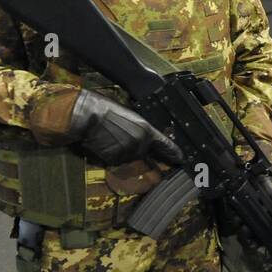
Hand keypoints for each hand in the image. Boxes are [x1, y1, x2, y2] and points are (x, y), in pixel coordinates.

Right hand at [66, 89, 183, 167]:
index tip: (181, 159)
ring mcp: (127, 153)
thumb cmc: (108, 110)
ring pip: (131, 158)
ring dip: (126, 152)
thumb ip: (144, 128)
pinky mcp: (114, 159)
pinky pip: (118, 161)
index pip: (165, 145)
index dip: (174, 153)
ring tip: (113, 137)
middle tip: (124, 138)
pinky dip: (114, 155)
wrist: (90, 116)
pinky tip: (107, 142)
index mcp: (146, 130)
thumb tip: (151, 138)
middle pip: (146, 154)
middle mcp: (140, 144)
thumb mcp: (132, 115)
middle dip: (139, 150)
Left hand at [217, 171, 271, 237]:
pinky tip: (237, 217)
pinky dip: (235, 219)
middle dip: (247, 236)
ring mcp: (246, 216)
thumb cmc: (270, 190)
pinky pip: (235, 217)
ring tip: (241, 224)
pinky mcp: (238, 210)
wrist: (259, 177)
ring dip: (240, 228)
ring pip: (241, 227)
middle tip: (246, 233)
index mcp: (266, 222)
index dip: (258, 242)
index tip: (254, 244)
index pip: (262, 236)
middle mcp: (256, 221)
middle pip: (250, 234)